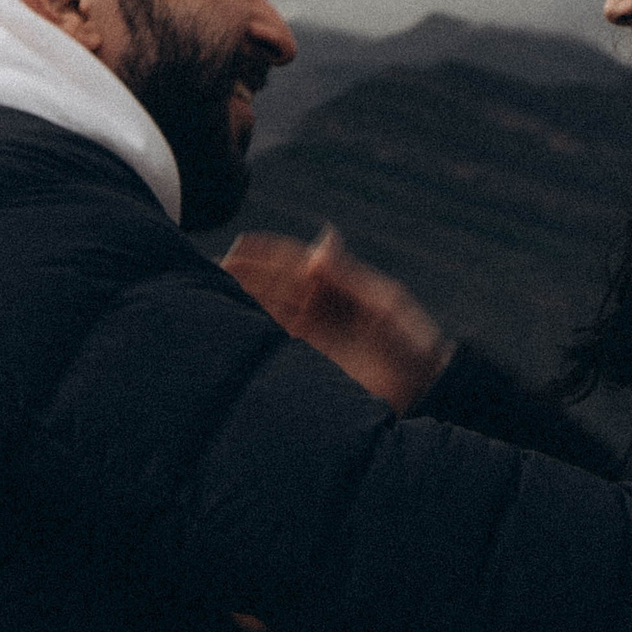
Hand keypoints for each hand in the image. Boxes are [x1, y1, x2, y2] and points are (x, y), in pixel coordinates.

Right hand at [221, 228, 452, 413]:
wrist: (426, 388)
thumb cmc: (412, 342)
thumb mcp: (384, 304)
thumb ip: (348, 276)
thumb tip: (319, 243)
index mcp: (335, 284)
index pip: (292, 261)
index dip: (264, 252)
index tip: (236, 246)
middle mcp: (317, 306)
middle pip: (271, 284)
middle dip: (240, 274)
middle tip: (206, 269)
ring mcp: (310, 334)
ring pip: (265, 311)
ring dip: (237, 302)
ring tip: (205, 297)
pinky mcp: (306, 362)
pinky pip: (271, 344)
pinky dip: (249, 336)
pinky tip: (226, 333)